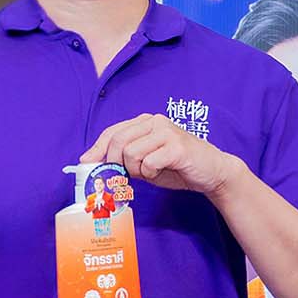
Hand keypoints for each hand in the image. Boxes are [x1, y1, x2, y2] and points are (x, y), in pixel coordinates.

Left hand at [82, 115, 241, 198]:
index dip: (97, 149)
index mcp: (145, 122)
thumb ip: (122, 159)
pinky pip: (148, 162)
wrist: (212, 172)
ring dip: (136, 170)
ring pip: (131, 153)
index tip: (86, 163)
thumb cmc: (176, 167)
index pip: (112, 132)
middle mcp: (154, 121)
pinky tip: (161, 171)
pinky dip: (150, 172)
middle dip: (114, 163)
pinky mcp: (177, 146)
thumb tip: (91, 163)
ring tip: (150, 172)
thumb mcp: (144, 162)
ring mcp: (166, 132)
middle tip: (124, 176)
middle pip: (117, 141)